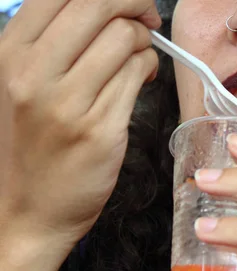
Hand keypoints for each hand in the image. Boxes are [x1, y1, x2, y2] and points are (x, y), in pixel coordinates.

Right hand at [0, 0, 159, 241]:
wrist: (25, 211)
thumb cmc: (28, 146)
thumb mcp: (19, 85)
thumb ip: (52, 44)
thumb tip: (104, 10)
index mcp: (9, 53)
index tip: (126, 3)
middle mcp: (32, 72)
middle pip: (98, 5)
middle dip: (136, 4)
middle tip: (148, 19)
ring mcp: (67, 102)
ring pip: (125, 39)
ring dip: (145, 42)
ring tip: (141, 59)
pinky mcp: (100, 129)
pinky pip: (138, 75)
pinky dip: (149, 68)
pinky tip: (143, 77)